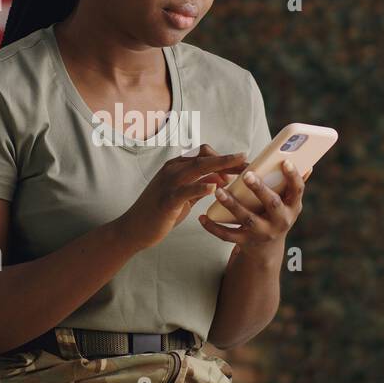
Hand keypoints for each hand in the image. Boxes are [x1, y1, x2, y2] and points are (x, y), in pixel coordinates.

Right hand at [113, 144, 247, 250]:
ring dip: (221, 166)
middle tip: (248, 162)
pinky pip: (186, 190)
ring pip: (197, 168)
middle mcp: (172, 170)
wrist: (134, 229)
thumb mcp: (182, 195)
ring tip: (239, 169)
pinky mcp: (167, 200)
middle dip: (229, 159)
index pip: (203, 153)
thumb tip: (220, 179)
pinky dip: (201, 186)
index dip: (224, 156)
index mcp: (176, 167)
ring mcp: (168, 183)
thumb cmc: (160, 212)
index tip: (242, 163)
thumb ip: (199, 185)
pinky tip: (215, 187)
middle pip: (204, 157)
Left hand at [199, 160, 312, 255]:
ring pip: (247, 219)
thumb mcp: (288, 204)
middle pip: (272, 204)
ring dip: (232, 204)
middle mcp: (280, 222)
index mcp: (292, 207)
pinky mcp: (246, 242)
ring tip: (219, 191)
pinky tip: (203, 217)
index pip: (297, 190)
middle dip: (260, 189)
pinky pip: (228, 235)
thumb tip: (308, 165)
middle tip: (247, 175)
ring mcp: (263, 233)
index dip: (293, 176)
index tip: (285, 162)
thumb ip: (293, 185)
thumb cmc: (275, 216)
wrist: (266, 249)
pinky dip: (214, 227)